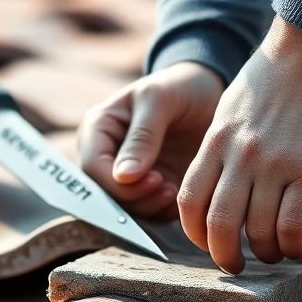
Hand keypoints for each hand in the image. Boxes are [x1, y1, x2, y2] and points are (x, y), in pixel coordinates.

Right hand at [78, 61, 224, 220]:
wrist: (208, 94)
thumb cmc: (179, 87)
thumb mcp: (160, 100)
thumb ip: (142, 136)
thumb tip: (122, 176)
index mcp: (98, 128)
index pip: (93, 167)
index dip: (117, 182)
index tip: (154, 178)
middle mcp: (107, 155)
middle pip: (105, 193)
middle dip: (136, 198)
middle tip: (168, 187)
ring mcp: (128, 174)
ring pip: (125, 208)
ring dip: (150, 207)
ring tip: (174, 189)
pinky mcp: (150, 188)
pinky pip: (148, 213)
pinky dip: (162, 213)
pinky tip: (180, 196)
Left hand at [178, 17, 301, 273]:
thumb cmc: (274, 78)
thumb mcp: (232, 110)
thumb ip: (225, 149)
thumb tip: (230, 189)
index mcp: (217, 142)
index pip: (190, 201)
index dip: (195, 233)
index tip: (208, 242)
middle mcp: (243, 157)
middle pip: (223, 225)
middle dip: (227, 256)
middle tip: (237, 265)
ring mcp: (279, 165)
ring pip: (263, 232)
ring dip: (269, 252)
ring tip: (278, 251)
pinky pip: (300, 222)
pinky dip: (299, 241)